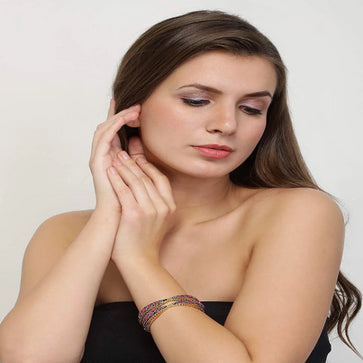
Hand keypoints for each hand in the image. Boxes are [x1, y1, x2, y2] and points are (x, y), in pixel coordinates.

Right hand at [89, 99, 139, 216]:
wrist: (117, 216)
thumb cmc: (127, 198)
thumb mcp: (134, 173)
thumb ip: (134, 157)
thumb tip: (138, 142)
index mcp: (111, 157)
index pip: (114, 132)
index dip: (121, 117)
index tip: (132, 105)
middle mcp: (102, 155)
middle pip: (107, 127)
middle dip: (121, 113)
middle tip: (136, 104)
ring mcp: (98, 158)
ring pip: (105, 129)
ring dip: (119, 117)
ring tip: (134, 110)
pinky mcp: (97, 162)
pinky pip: (104, 139)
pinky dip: (113, 127)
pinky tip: (124, 119)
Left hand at [106, 136, 175, 263]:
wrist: (140, 262)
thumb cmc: (146, 242)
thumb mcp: (159, 221)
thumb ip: (157, 203)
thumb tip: (148, 187)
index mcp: (169, 206)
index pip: (160, 178)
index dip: (148, 165)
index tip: (138, 155)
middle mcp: (162, 205)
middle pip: (147, 177)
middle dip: (134, 162)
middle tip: (124, 151)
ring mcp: (149, 209)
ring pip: (135, 181)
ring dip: (124, 166)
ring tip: (116, 156)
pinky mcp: (134, 213)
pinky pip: (124, 190)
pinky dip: (116, 179)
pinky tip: (110, 170)